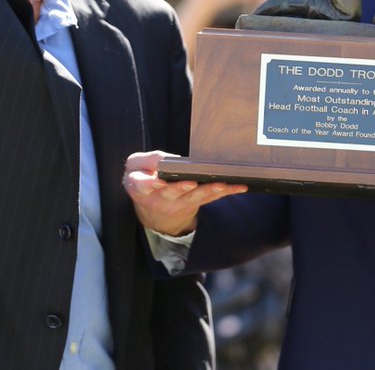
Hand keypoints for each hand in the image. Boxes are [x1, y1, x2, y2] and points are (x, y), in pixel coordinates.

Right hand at [123, 151, 246, 236]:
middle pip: (172, 193)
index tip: (157, 180)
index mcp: (141, 188)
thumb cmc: (144, 181)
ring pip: (196, 197)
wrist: (155, 214)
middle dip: (182, 187)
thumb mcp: (134, 171)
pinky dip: (227, 192)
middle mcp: (161, 198)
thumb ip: (146, 162)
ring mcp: (180, 203)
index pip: (142, 186)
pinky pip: (212, 197)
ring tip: (221, 184)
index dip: (149, 184)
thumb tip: (167, 160)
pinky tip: (240, 186)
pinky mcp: (196, 203)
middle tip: (192, 182)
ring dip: (209, 190)